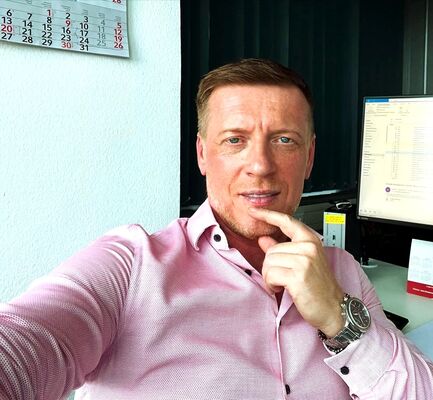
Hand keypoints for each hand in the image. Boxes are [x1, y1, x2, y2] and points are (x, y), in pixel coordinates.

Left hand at [248, 207, 344, 336]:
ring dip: (270, 277)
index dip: (267, 215)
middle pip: (271, 250)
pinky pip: (270, 274)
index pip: (286, 221)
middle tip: (282, 278)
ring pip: (268, 262)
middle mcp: (308, 247)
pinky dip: (271, 284)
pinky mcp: (298, 276)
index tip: (254, 211)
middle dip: (270, 267)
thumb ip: (281, 248)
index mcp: (310, 240)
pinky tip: (282, 289)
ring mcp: (304, 261)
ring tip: (283, 284)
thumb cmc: (319, 287)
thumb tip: (263, 238)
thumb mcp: (302, 263)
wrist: (335, 309)